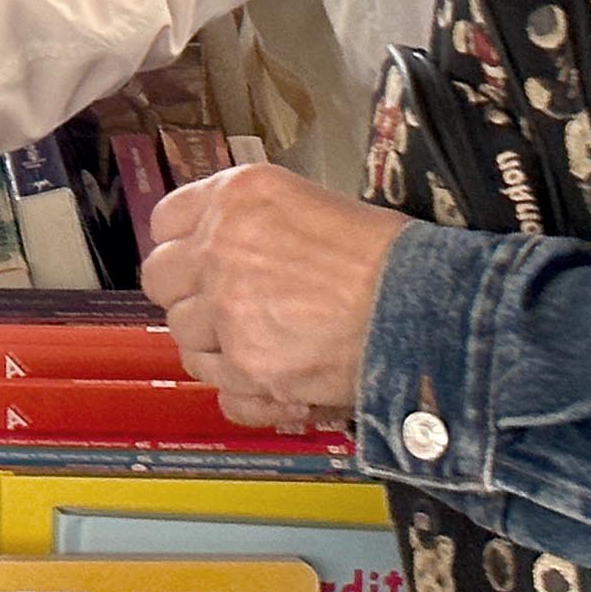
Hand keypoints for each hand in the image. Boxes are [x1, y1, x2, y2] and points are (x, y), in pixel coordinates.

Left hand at [145, 165, 408, 433]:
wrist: (430, 311)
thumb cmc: (389, 260)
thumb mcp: (311, 206)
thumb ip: (250, 223)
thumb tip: (219, 249)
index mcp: (236, 198)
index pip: (165, 221)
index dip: (183, 246)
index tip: (196, 262)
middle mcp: (219, 250)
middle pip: (160, 281)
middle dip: (189, 296)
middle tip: (225, 308)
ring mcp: (228, 312)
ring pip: (185, 340)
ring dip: (216, 347)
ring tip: (263, 346)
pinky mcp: (248, 369)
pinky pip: (220, 390)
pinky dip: (244, 394)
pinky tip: (275, 382)